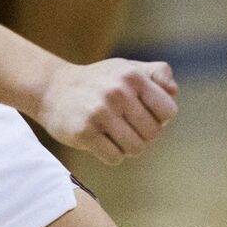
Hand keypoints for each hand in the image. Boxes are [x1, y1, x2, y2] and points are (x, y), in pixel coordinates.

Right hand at [37, 57, 179, 163]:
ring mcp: (100, 113)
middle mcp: (117, 92)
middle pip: (153, 134)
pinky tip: (100, 141)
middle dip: (143, 135)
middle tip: (127, 127)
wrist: (52, 89)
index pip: (168, 112)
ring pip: (135, 149)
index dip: (159, 118)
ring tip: (114, 135)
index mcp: (132, 76)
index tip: (143, 114)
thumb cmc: (98, 81)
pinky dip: (110, 155)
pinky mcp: (84, 132)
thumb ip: (157, 73)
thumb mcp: (127, 68)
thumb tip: (174, 92)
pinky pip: (114, 158)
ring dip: (127, 147)